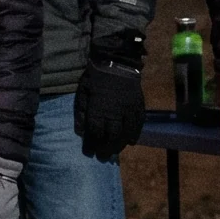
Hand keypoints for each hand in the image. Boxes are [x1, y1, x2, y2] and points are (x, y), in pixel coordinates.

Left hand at [76, 35, 147, 160]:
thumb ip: (81, 112)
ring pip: (126, 133)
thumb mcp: (82, 92)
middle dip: (106, 149)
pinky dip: (136, 134)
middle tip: (102, 157)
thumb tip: (80, 132)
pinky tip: (132, 142)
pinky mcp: (139, 105)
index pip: (95, 133)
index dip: (91, 145)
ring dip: (121, 145)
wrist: (116, 61)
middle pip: (112, 136)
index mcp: (99, 109)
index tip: (89, 153)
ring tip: (115, 152)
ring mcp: (129, 109)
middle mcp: (115, 112)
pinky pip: (139, 124)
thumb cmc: (95, 76)